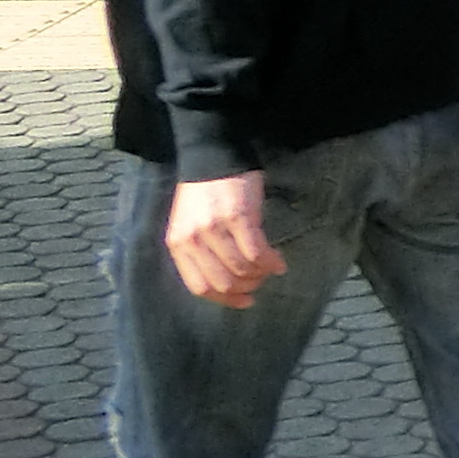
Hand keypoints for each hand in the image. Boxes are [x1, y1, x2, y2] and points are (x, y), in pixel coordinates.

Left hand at [163, 173, 287, 308]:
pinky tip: (279, 262)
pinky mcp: (238, 217)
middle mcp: (193, 240)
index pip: (200, 286)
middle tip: (260, 282)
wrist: (212, 155)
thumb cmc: (204, 192)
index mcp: (178, 245)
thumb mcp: (190, 225)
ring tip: (271, 269)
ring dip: (260, 274)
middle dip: (246, 288)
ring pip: (241, 268)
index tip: (245, 302)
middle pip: (222, 281)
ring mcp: (214, 229)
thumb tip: (228, 278)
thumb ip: (200, 251)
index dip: (225, 300)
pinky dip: (270, 261)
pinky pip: (256, 251)